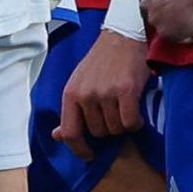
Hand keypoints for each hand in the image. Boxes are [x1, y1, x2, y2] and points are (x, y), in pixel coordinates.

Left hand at [59, 24, 150, 145]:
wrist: (123, 36)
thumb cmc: (101, 61)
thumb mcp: (79, 83)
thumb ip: (71, 110)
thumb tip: (57, 136)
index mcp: (70, 93)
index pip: (70, 132)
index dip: (79, 149)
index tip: (88, 155)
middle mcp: (86, 95)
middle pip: (98, 132)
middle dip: (108, 127)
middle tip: (114, 111)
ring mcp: (105, 93)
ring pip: (115, 129)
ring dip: (123, 124)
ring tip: (124, 107)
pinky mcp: (126, 91)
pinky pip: (130, 123)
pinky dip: (135, 122)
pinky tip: (135, 111)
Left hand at [137, 0, 192, 47]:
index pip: (147, 1)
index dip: (158, 4)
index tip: (166, 6)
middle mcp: (147, 6)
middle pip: (153, 16)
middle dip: (164, 17)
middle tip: (180, 15)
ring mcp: (155, 21)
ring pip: (164, 29)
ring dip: (176, 27)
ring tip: (190, 24)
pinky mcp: (168, 33)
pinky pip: (179, 38)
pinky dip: (188, 36)